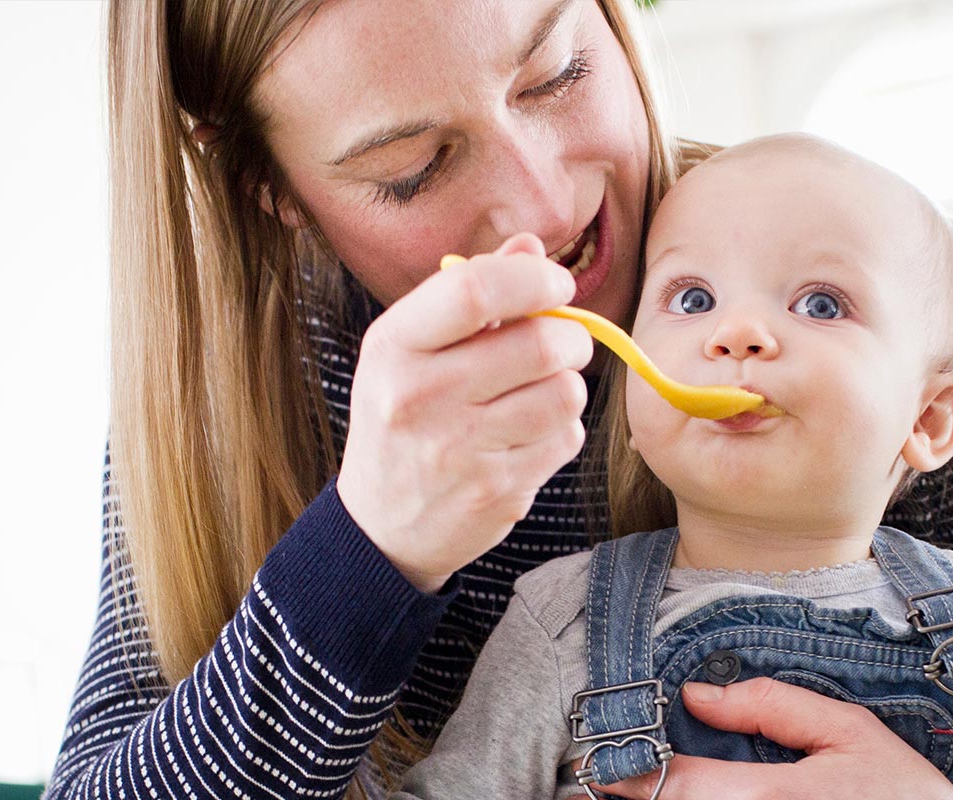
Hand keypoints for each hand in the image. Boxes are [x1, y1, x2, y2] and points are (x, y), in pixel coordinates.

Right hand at [336, 233, 591, 591]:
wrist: (382, 525)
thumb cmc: (404, 418)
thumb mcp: (412, 349)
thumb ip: (469, 293)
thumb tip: (532, 246)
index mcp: (394, 346)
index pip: (474, 289)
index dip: (533, 278)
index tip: (556, 284)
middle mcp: (419, 397)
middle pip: (539, 343)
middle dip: (571, 335)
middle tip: (564, 342)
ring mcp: (459, 451)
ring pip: (564, 393)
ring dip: (567, 386)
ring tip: (540, 391)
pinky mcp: (497, 491)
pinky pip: (566, 439)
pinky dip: (561, 430)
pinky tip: (528, 435)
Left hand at [594, 678, 952, 799]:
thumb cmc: (900, 794)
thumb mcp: (849, 734)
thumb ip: (772, 707)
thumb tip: (699, 694)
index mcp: (774, 798)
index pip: (678, 787)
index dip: (628, 775)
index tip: (595, 765)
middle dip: (637, 799)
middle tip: (589, 786)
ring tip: (620, 798)